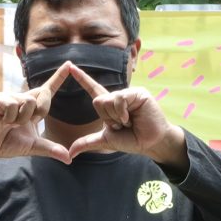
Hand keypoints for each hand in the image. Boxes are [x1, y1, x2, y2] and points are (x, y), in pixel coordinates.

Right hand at [0, 71, 69, 176]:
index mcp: (31, 107)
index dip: (59, 77)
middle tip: (25, 123)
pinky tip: (1, 121)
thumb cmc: (7, 143)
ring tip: (10, 124)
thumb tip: (69, 158)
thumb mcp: (32, 147)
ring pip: (29, 101)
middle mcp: (22, 98)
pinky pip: (12, 105)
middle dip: (41, 111)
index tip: (70, 65)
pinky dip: (9, 117)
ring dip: (22, 118)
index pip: (48, 90)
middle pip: (43, 94)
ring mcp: (10, 97)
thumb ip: (50, 149)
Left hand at [66, 69, 182, 163]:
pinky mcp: (138, 93)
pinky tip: (132, 117)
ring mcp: (128, 94)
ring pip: (108, 100)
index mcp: (110, 105)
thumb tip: (70, 154)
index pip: (93, 89)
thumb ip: (87, 142)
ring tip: (129, 122)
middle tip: (122, 125)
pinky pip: (119, 99)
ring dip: (116, 117)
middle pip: (98, 101)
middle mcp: (118, 97)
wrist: (150, 143)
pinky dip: (122, 112)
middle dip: (107, 118)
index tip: (71, 67)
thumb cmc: (132, 140)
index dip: (82, 78)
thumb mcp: (106, 140)